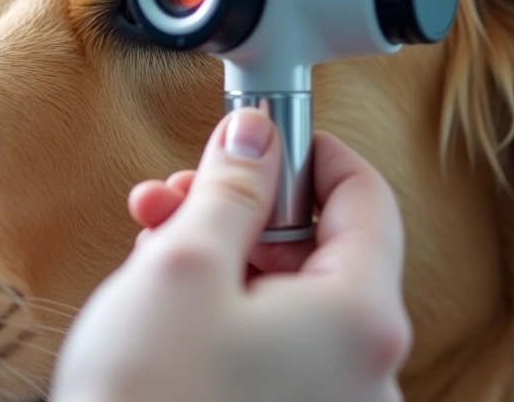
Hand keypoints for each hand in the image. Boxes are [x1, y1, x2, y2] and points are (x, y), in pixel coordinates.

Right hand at [51, 107, 411, 401]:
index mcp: (358, 318)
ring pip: (288, 295)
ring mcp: (330, 400)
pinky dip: (228, 308)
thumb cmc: (147, 397)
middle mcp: (364, 367)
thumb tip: (255, 139)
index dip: (313, 154)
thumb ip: (230, 189)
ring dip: (225, 255)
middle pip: (319, 248)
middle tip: (182, 194)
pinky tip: (169, 299)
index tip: (266, 137)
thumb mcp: (184, 264)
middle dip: (244, 209)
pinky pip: (274, 341)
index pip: (367, 198)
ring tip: (158, 243)